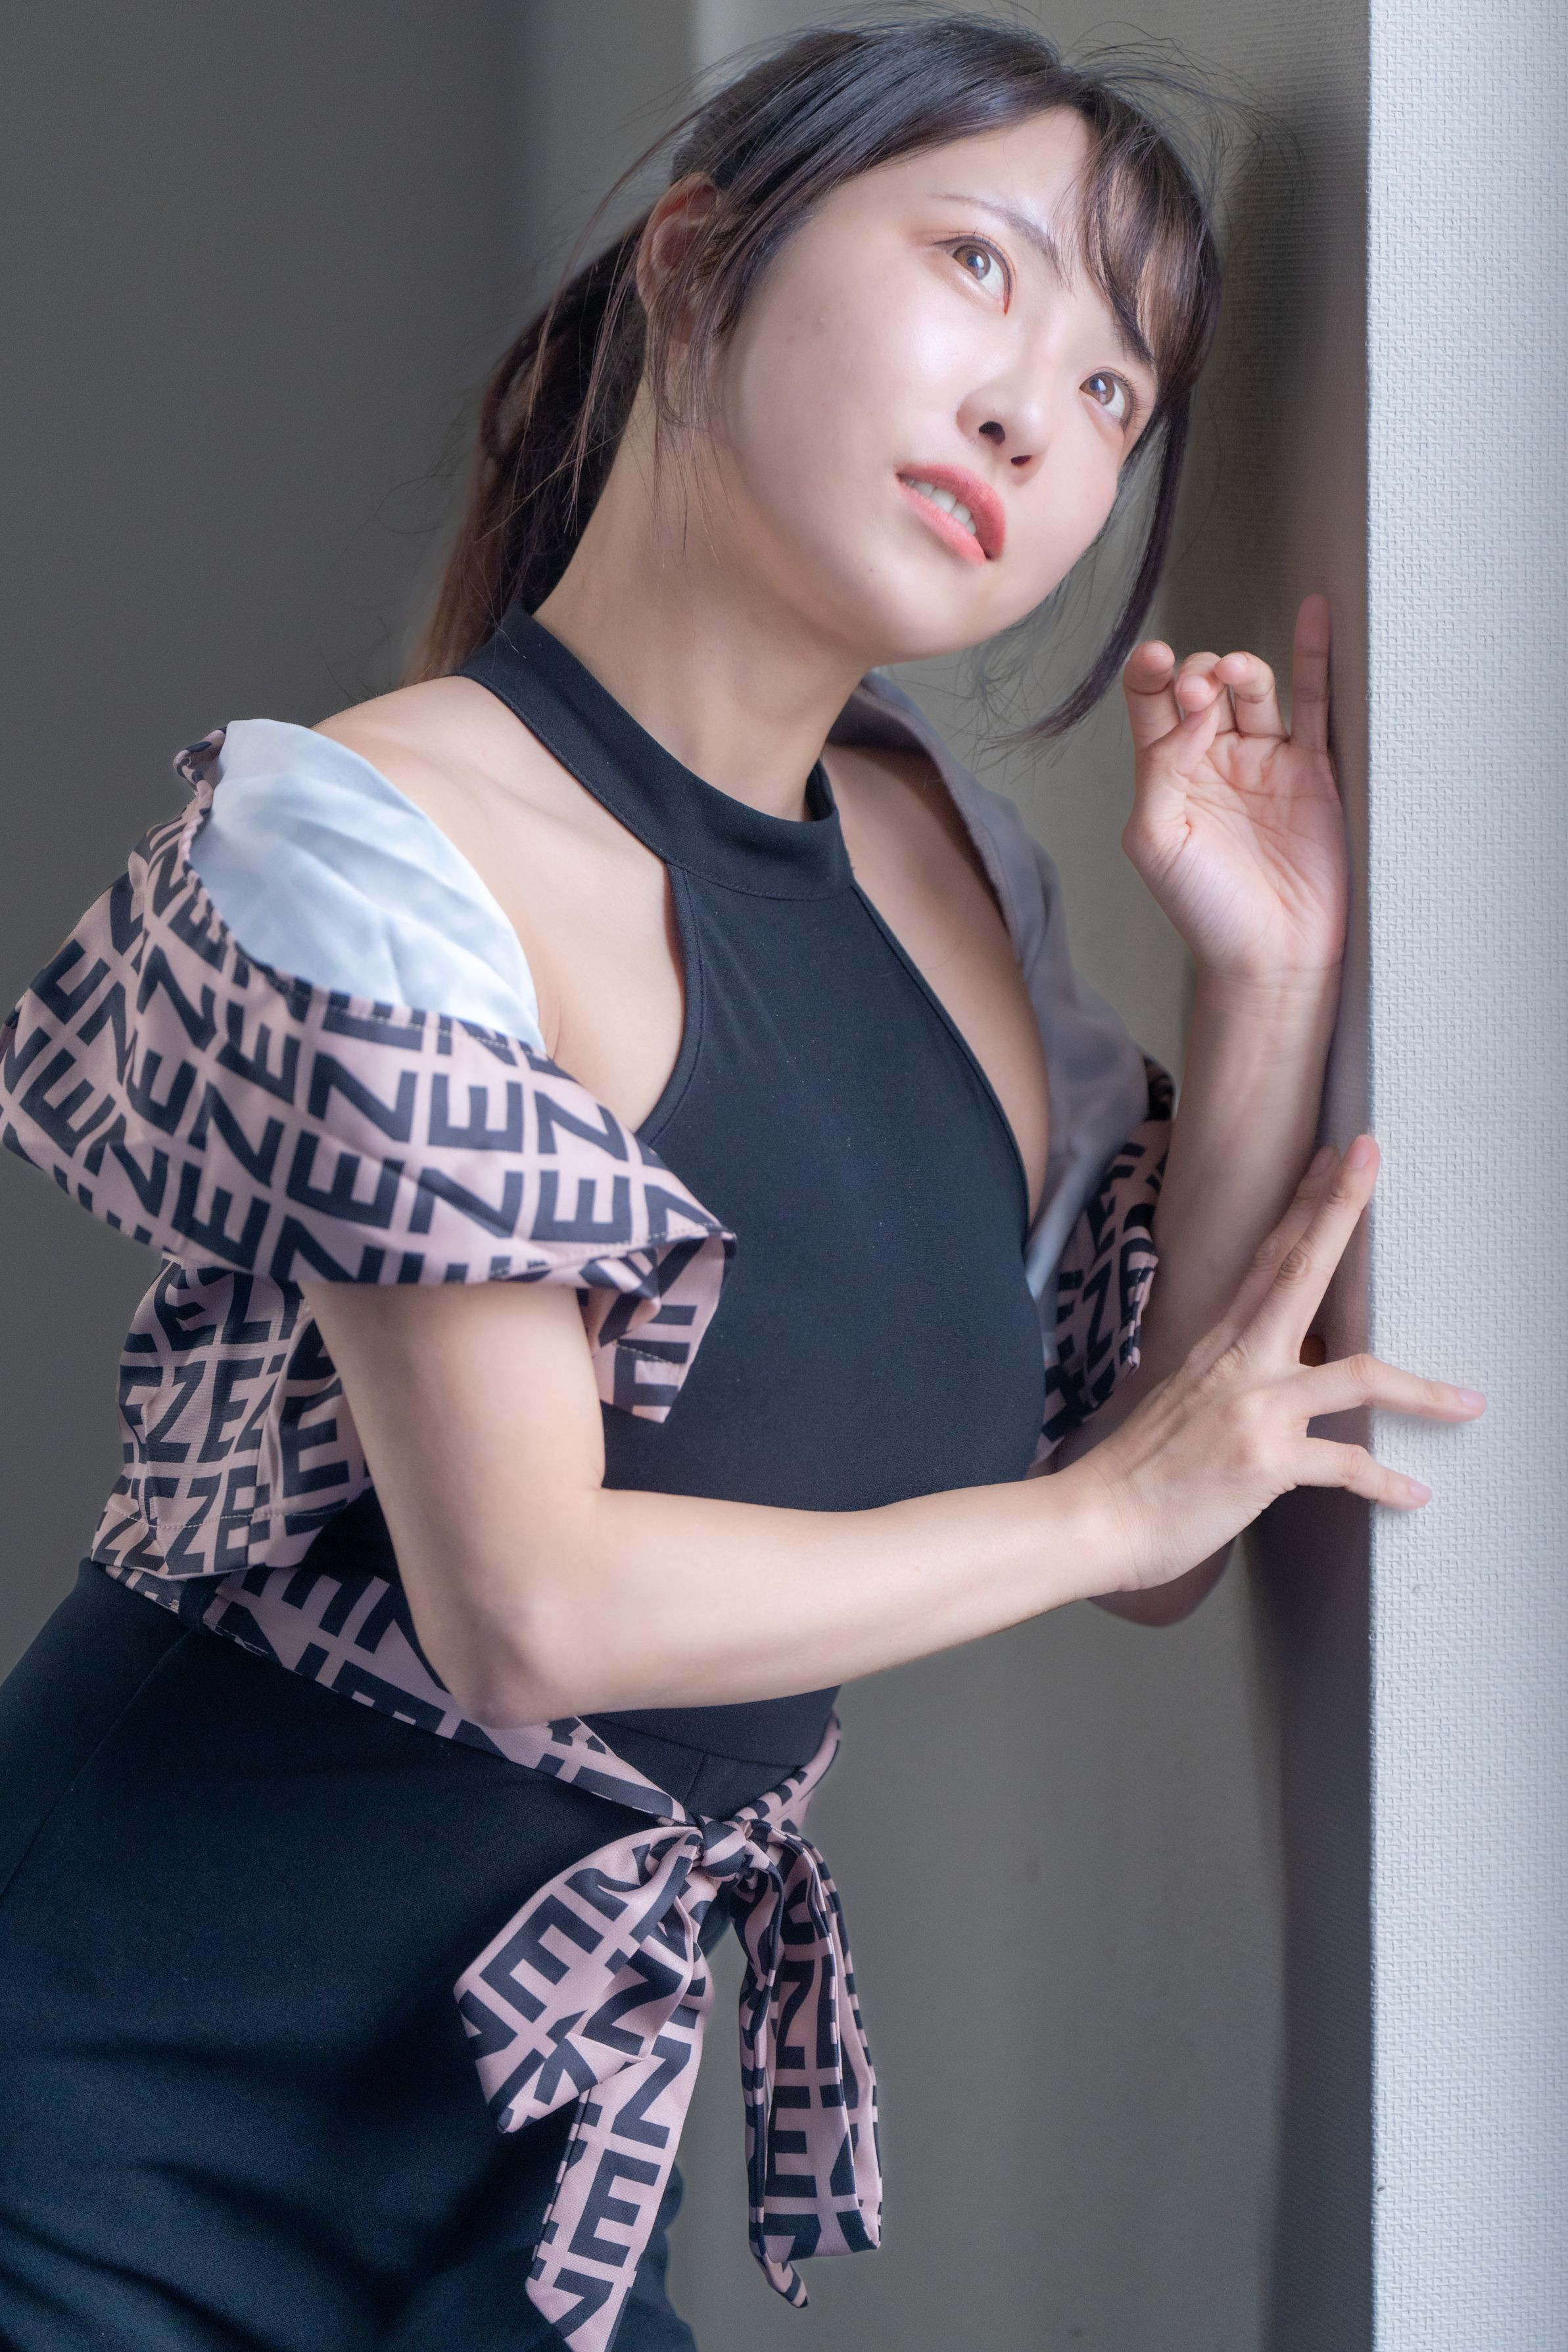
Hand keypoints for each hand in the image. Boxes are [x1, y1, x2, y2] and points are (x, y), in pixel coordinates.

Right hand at [1062, 1138, 1484, 1592]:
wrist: (1098, 1517)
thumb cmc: (1141, 1468)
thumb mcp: (1189, 1401)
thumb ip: (1240, 1378)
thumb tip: (1291, 1367)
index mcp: (1220, 1346)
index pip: (1268, 1259)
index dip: (1304, 1206)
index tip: (1333, 1159)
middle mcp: (1238, 1363)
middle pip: (1300, 1271)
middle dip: (1339, 1210)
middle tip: (1370, 1155)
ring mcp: (1254, 1409)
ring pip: (1356, 1375)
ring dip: (1421, 1389)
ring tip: (1468, 1401)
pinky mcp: (1265, 1463)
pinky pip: (1345, 1466)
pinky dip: (1384, 1482)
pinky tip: (1413, 1493)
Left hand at [1121, 593, 1347, 987]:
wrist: (1270, 955)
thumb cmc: (1203, 908)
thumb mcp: (1156, 840)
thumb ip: (1160, 769)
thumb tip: (1188, 710)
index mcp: (1166, 772)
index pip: (1151, 701)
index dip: (1150, 673)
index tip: (1155, 663)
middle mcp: (1213, 759)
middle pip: (1202, 686)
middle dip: (1196, 677)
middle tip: (1198, 696)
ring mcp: (1266, 762)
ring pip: (1253, 691)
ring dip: (1241, 670)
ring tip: (1233, 672)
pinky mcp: (1314, 771)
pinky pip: (1317, 704)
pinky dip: (1316, 659)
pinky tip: (1316, 616)